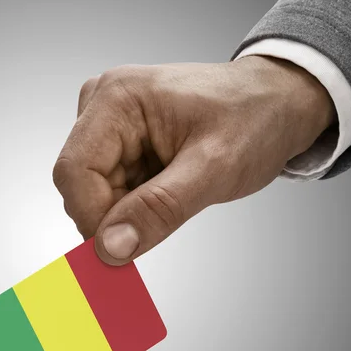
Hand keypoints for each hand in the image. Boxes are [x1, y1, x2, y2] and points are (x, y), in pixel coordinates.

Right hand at [53, 57, 335, 264]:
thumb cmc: (254, 119)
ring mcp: (110, 125)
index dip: (93, 218)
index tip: (122, 252)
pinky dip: (136, 206)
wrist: (275, 104)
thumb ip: (159, 209)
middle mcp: (103, 106)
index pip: (74, 172)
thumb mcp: (214, 168)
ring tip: (177, 194)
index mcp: (117, 98)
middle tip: (165, 219)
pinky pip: (111, 191)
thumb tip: (110, 248)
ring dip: (129, 212)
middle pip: (81, 185)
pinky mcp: (120, 143)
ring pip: (94, 194)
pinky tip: (169, 190)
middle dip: (115, 217)